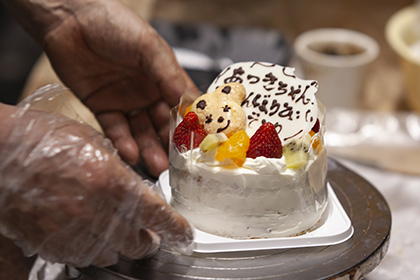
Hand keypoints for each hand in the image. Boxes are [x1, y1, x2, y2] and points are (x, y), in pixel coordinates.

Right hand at [0, 104, 192, 266]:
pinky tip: (91, 235)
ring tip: (118, 232)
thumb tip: (133, 185)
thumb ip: (118, 168)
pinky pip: (80, 257)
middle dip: (149, 240)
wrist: (0, 152)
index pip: (157, 215)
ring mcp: (70, 232)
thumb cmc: (43, 139)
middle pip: (137, 242)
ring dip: (120, 245)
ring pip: (110, 254)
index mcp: (111, 183)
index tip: (184, 235)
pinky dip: (93, 249)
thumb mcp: (93, 142)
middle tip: (150, 235)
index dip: (175, 229)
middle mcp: (95, 212)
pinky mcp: (49, 244)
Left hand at [41, 0, 197, 176]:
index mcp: (164, 76)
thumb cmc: (113, 24)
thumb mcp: (148, 45)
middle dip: (170, 143)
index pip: (182, 104)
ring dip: (149, 148)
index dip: (190, 123)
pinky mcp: (102, 108)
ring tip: (157, 166)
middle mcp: (147, 91)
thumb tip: (186, 100)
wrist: (70, 20)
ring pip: (141, 131)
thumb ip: (167, 73)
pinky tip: (131, 154)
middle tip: (177, 164)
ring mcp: (125, 101)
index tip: (197, 142)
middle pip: (162, 123)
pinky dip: (123, 142)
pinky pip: (115, 129)